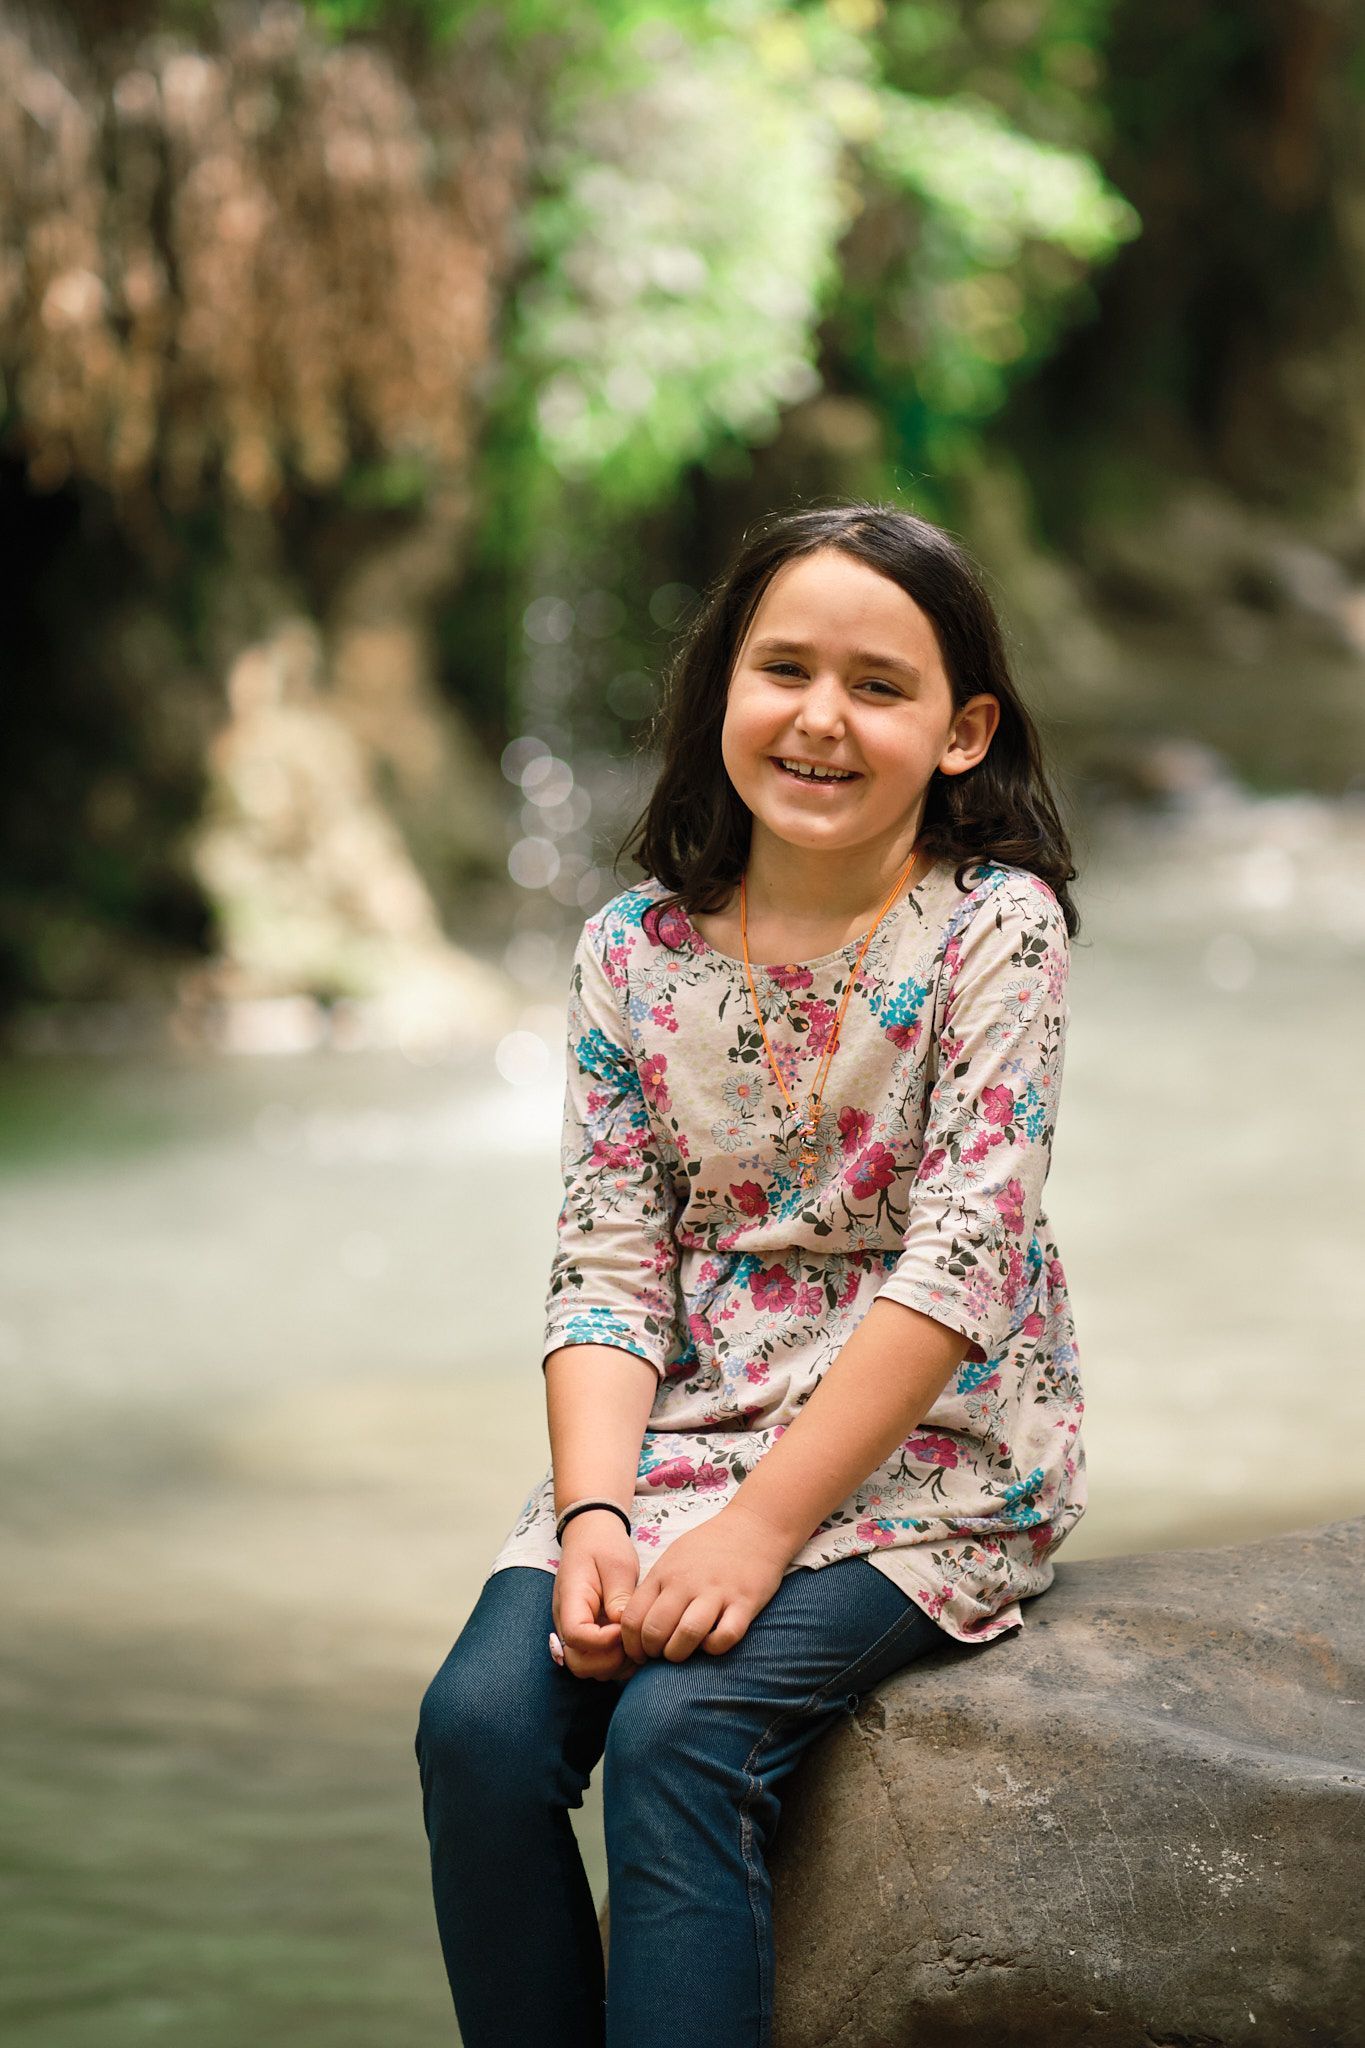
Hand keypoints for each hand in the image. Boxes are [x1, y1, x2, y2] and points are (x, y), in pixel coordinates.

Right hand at [553, 1511, 648, 1683]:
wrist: (591, 1536)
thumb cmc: (604, 1546)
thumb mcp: (617, 1564)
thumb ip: (619, 1597)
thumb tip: (623, 1627)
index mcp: (571, 1600)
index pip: (576, 1636)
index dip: (603, 1642)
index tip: (624, 1628)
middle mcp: (567, 1622)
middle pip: (578, 1663)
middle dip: (609, 1661)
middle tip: (633, 1642)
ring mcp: (576, 1631)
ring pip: (588, 1668)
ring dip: (615, 1665)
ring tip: (637, 1644)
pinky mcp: (588, 1636)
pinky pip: (597, 1661)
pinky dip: (616, 1663)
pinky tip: (634, 1645)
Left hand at [617, 1502, 792, 1666]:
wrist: (754, 1525)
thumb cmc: (709, 1547)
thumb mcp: (673, 1558)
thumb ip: (656, 1589)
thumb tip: (637, 1626)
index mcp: (664, 1573)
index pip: (633, 1617)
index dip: (632, 1644)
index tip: (640, 1653)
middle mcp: (686, 1583)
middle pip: (655, 1631)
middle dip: (653, 1653)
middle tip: (661, 1655)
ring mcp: (716, 1592)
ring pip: (686, 1636)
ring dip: (680, 1653)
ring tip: (683, 1652)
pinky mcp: (745, 1601)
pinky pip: (725, 1636)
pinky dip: (716, 1647)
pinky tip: (713, 1641)